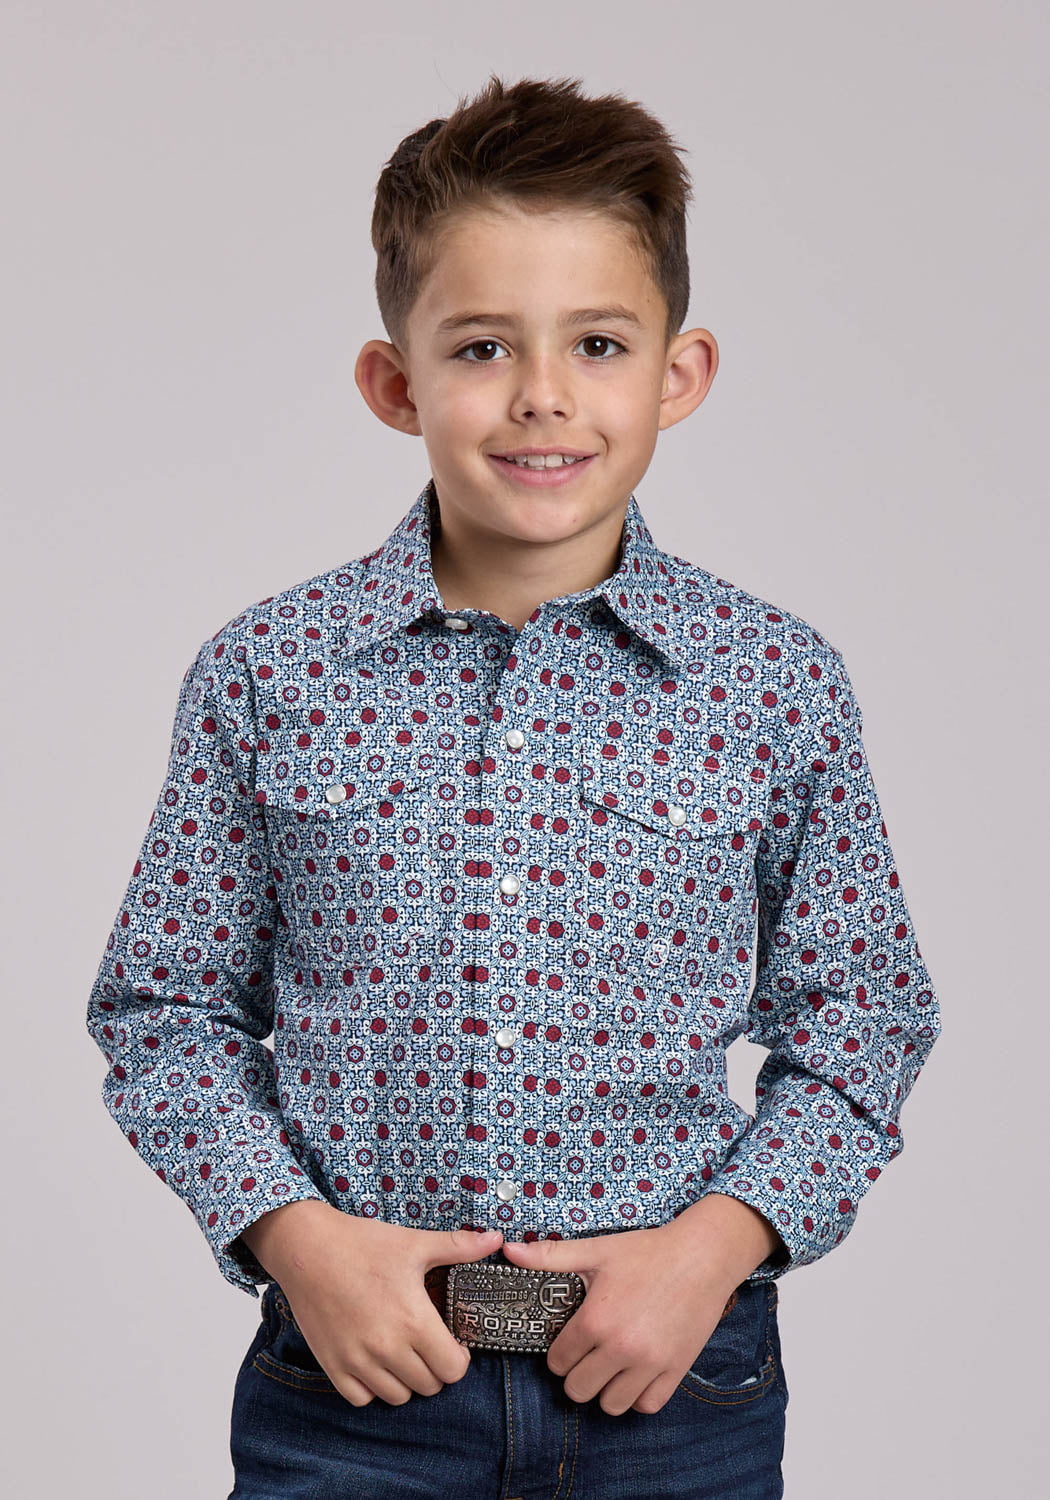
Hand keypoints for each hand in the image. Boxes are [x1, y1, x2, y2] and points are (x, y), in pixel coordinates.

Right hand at [242, 1203, 503, 1406]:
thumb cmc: (363, 1244)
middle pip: (428, 1386)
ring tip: (403, 1351)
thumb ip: (458, 1247)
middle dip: (435, 1368)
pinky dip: (372, 1387)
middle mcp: (387, 1348)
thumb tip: (496, 1239)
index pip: (453, 1370)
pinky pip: (362, 1398)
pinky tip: (375, 1360)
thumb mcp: (414, 1243)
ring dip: (406, 1380)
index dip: (458, 1358)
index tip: (452, 1342)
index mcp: (413, 1320)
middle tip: (428, 1344)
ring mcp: (357, 1361)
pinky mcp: (332, 1366)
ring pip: (398, 1396)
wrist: (307, 1248)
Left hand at [501, 1224, 740, 1416]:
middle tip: (588, 1354)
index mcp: (595, 1320)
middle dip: (578, 1374)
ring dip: (606, 1389)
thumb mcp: (596, 1249)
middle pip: (579, 1391)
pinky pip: (647, 1406)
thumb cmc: (647, 1251)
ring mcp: (650, 1364)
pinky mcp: (676, 1371)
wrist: (702, 1255)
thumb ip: (550, 1256)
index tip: (569, 1341)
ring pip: (611, 1405)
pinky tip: (636, 1373)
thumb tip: (509, 1251)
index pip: (557, 1363)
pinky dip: (638, 1396)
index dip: (559, 1353)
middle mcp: (621, 1348)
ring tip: (611, 1365)